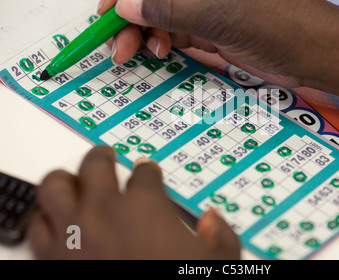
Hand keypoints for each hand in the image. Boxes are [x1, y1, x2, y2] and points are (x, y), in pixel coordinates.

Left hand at [27, 146, 239, 258]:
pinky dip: (46, 219)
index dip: (148, 171)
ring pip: (55, 186)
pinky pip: (37, 226)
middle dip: (102, 157)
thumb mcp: (217, 263)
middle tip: (105, 157)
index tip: (147, 173)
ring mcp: (73, 232)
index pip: (144, 173)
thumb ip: (221, 237)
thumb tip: (213, 219)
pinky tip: (57, 221)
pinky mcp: (51, 258)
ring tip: (74, 182)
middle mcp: (105, 211)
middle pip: (95, 164)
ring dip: (66, 181)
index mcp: (146, 206)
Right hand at [98, 0, 338, 88]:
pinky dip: (166, 42)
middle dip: (134, 16)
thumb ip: (172, 11)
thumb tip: (128, 5)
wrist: (319, 57)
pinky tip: (160, 52)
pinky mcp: (215, 26)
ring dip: (148, 33)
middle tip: (116, 43)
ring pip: (166, 13)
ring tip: (137, 52)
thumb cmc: (287, 25)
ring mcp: (212, 1)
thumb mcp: (223, 17)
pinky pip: (180, 30)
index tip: (108, 10)